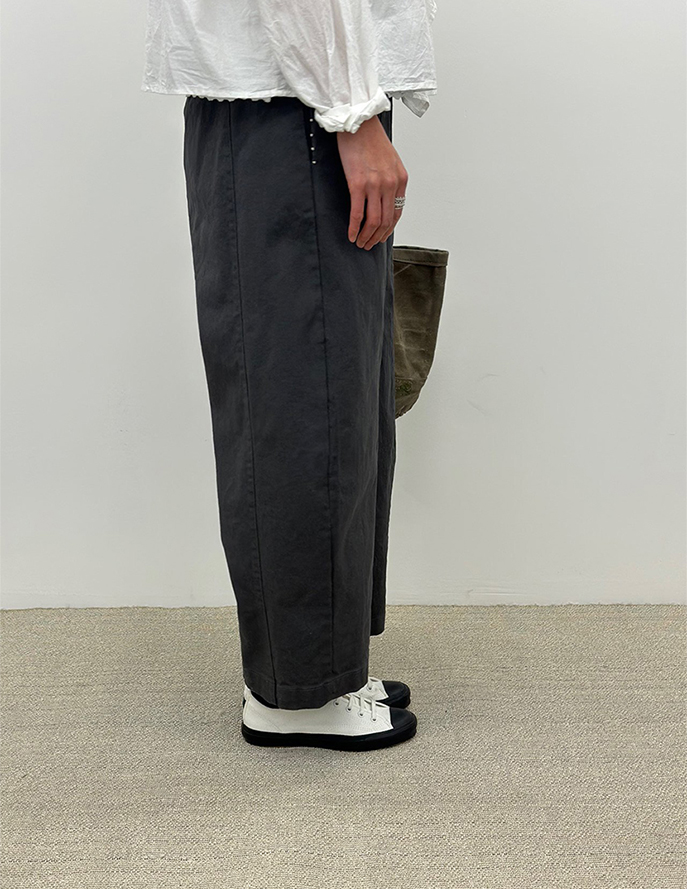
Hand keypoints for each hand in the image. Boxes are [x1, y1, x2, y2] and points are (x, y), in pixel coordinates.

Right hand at [336, 115, 407, 249]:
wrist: (358, 121)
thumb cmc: (370, 137)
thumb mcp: (389, 159)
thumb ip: (390, 179)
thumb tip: (383, 198)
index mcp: (400, 179)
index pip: (397, 212)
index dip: (388, 229)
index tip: (381, 237)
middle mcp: (391, 184)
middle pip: (385, 220)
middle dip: (377, 237)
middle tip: (368, 245)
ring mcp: (375, 185)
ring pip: (373, 221)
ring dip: (366, 236)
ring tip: (360, 243)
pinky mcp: (358, 184)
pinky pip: (357, 214)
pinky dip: (354, 228)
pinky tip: (351, 235)